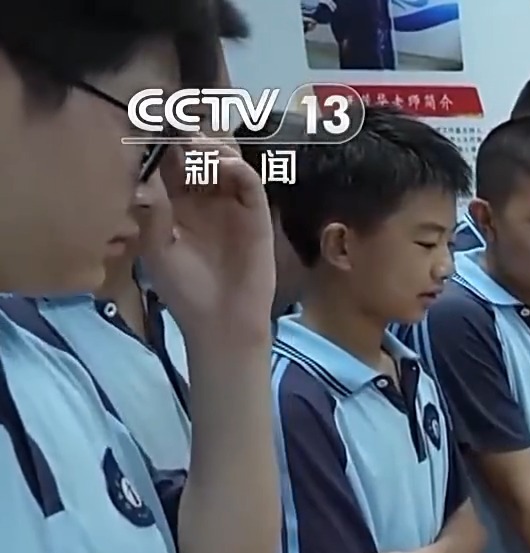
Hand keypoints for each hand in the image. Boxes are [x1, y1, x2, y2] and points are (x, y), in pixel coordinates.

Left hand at [141, 138, 275, 351]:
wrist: (221, 321)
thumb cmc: (184, 289)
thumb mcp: (157, 249)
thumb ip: (154, 211)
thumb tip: (145, 172)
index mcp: (175, 205)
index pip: (169, 165)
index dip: (162, 145)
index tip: (152, 126)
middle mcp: (204, 198)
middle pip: (199, 156)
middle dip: (189, 139)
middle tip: (179, 128)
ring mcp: (232, 204)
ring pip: (226, 162)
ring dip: (214, 147)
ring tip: (199, 143)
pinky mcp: (256, 214)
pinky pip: (250, 183)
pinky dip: (239, 168)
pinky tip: (224, 164)